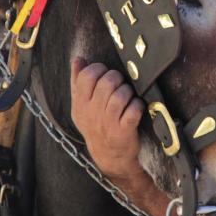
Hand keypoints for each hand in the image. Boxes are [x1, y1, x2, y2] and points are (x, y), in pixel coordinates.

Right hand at [70, 58, 144, 182]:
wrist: (109, 156)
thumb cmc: (96, 124)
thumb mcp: (82, 105)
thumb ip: (78, 81)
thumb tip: (78, 59)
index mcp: (81, 104)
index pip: (86, 76)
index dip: (99, 69)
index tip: (104, 74)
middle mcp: (93, 113)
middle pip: (107, 82)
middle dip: (117, 78)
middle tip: (120, 84)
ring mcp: (108, 123)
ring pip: (121, 95)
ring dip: (128, 92)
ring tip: (128, 96)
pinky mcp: (124, 131)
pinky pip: (133, 111)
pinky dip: (138, 106)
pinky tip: (136, 107)